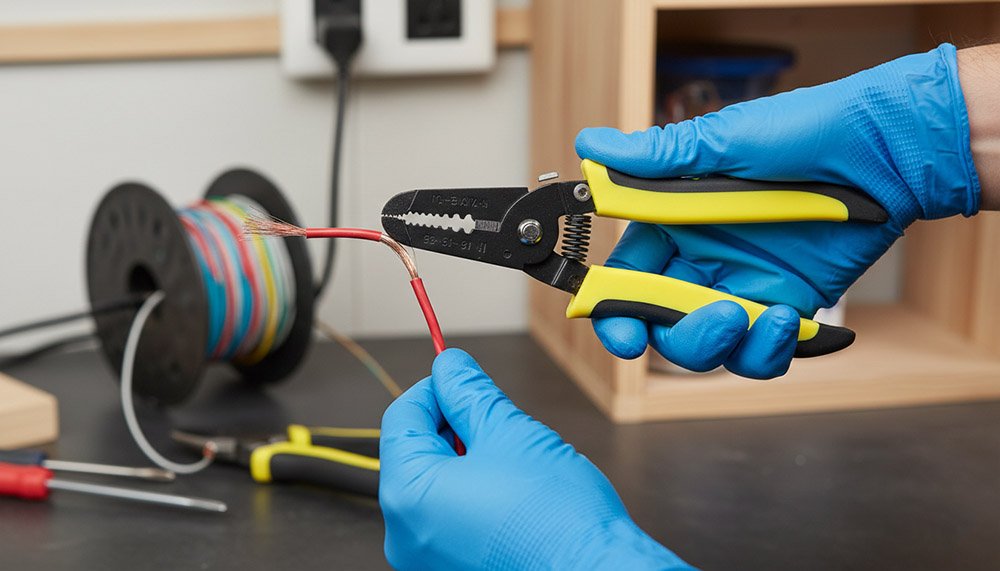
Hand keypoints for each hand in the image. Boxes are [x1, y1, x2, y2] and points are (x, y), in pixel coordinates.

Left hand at [379, 348, 692, 570]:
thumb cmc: (557, 517)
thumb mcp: (509, 431)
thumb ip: (469, 393)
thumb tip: (450, 368)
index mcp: (408, 494)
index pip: (402, 417)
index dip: (434, 387)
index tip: (461, 377)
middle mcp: (405, 534)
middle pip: (415, 453)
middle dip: (452, 425)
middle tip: (495, 417)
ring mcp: (427, 560)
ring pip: (434, 486)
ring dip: (465, 460)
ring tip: (512, 458)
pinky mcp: (452, 570)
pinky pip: (449, 519)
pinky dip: (472, 496)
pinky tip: (512, 492)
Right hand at [576, 43, 980, 378]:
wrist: (886, 150)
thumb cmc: (807, 130)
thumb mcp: (725, 141)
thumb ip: (656, 160)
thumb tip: (591, 147)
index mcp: (674, 218)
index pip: (627, 273)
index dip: (613, 307)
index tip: (620, 331)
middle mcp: (701, 256)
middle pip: (660, 320)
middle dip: (673, 333)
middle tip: (712, 319)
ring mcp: (742, 283)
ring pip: (706, 344)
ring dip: (721, 344)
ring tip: (755, 317)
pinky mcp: (783, 304)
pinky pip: (759, 350)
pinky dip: (767, 349)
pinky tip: (787, 321)